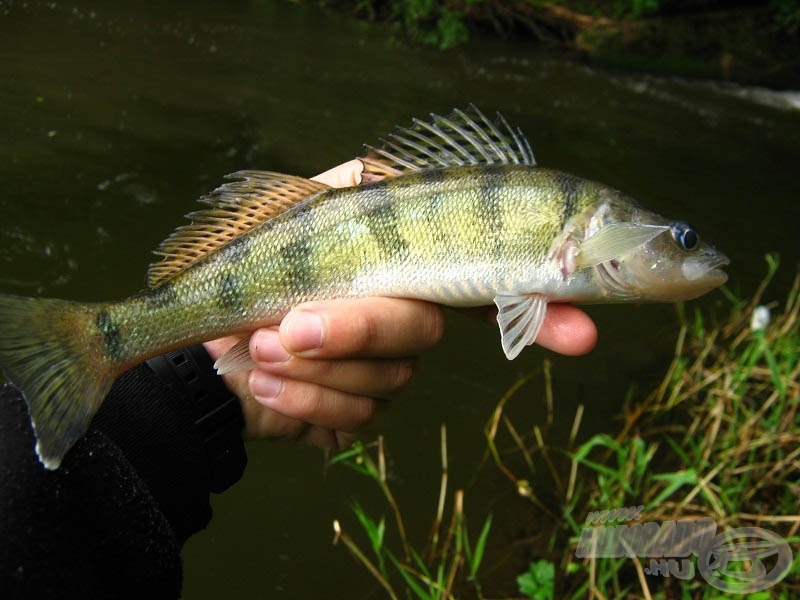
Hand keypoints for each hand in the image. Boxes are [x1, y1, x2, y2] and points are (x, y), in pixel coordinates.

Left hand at [204, 160, 596, 448]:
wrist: (204, 341)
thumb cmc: (253, 267)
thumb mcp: (301, 206)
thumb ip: (359, 181)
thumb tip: (400, 168)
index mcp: (405, 269)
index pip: (488, 285)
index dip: (541, 310)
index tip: (579, 333)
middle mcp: (408, 321)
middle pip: (424, 331)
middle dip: (358, 330)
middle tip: (296, 325)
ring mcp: (386, 374)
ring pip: (384, 380)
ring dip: (310, 364)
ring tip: (256, 343)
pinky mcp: (356, 417)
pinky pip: (353, 420)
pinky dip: (300, 397)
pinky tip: (261, 376)